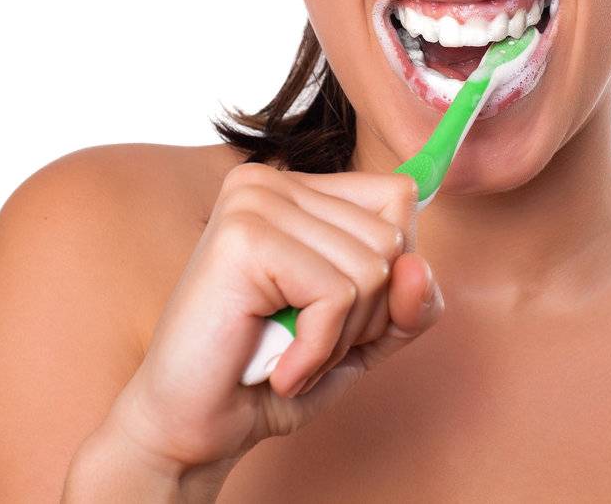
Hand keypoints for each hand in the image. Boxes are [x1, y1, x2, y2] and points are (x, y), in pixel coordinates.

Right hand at [95, 161, 444, 482]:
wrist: (193, 429)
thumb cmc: (273, 377)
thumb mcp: (366, 336)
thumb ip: (410, 301)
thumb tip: (418, 267)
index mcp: (296, 188)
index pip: (400, 197)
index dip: (394, 272)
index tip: (336, 315)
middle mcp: (271, 180)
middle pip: (392, 236)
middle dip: (367, 314)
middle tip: (304, 342)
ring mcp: (254, 203)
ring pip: (372, 266)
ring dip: (341, 337)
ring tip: (289, 353)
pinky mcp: (245, 238)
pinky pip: (338, 294)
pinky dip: (319, 350)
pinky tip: (279, 367)